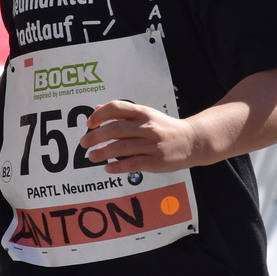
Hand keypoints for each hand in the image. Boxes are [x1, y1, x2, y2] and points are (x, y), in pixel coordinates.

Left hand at [81, 100, 200, 172]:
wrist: (193, 141)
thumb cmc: (164, 128)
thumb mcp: (146, 115)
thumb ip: (123, 112)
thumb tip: (97, 109)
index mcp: (143, 113)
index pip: (116, 108)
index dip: (99, 115)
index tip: (89, 124)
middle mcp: (147, 127)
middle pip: (115, 129)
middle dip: (96, 136)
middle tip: (83, 143)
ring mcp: (152, 144)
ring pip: (121, 147)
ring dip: (102, 152)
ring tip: (91, 156)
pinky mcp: (156, 161)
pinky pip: (132, 164)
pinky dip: (118, 166)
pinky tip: (108, 168)